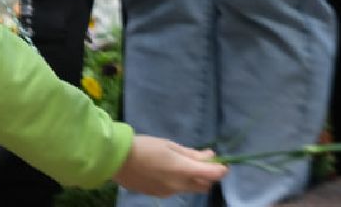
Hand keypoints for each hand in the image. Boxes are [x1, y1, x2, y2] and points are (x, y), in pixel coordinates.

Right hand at [112, 136, 227, 196]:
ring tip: (182, 163)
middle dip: (207, 175)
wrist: (117, 160)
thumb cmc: (145, 146)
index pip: (212, 174)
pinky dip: (179, 181)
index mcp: (182, 170)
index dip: (221, 169)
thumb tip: (210, 156)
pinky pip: (176, 189)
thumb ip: (191, 154)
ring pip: (190, 188)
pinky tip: (167, 170)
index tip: (223, 163)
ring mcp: (168, 193)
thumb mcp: (169, 145)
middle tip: (202, 162)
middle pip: (203, 185)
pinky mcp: (158, 195)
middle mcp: (179, 185)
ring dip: (193, 179)